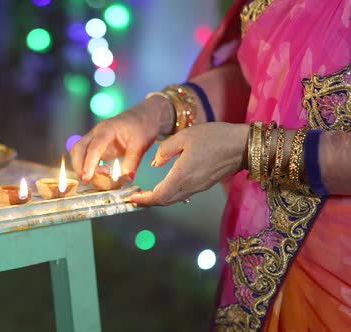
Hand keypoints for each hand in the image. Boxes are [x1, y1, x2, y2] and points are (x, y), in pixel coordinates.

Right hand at [70, 95, 173, 181]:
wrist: (146, 115)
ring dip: (81, 166)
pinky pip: (87, 156)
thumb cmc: (143, 125)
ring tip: (96, 177)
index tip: (87, 177)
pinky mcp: (99, 146)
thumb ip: (132, 161)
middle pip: (78, 148)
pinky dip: (88, 166)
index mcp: (106, 129)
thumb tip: (128, 178)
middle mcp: (97, 133)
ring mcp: (96, 139)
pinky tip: (98, 174)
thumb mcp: (141, 143)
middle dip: (78, 165)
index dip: (88, 164)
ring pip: (79, 152)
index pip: (93, 148)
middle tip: (86, 180)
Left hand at [129, 122, 248, 205]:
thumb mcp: (185, 136)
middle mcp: (190, 186)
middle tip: (132, 198)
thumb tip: (154, 164)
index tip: (131, 197)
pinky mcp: (203, 185)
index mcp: (182, 174)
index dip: (143, 199)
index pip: (159, 195)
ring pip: (173, 200)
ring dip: (157, 200)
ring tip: (143, 194)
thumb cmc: (214, 137)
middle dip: (146, 202)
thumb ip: (166, 150)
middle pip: (164, 202)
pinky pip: (182, 195)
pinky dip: (168, 195)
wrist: (242, 145)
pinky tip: (162, 188)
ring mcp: (198, 187)